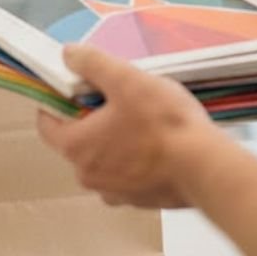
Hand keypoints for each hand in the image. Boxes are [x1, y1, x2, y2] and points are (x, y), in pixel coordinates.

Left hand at [37, 45, 218, 208]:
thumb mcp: (126, 79)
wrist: (209, 169)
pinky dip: (137, 159)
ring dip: (116, 140)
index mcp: (76, 147)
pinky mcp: (141, 201)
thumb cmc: (164, 124)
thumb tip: (68, 54)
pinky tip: (159, 144)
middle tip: (120, 99)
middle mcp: (89, 175)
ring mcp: (115, 192)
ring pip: (105, 157)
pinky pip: (129, 174)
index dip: (58, 101)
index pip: (47, 123)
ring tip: (144, 120)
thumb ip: (92, 63)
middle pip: (78, 139)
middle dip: (93, 118)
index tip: (77, 87)